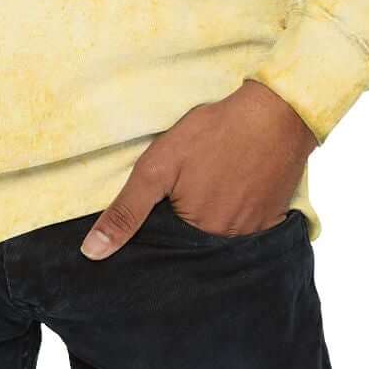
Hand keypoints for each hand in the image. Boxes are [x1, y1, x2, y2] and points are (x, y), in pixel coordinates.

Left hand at [80, 80, 317, 258]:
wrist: (276, 114)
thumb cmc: (214, 134)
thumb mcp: (158, 165)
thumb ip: (127, 210)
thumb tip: (92, 251)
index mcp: (195, 236)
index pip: (165, 254)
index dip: (155, 239)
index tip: (154, 219)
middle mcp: (227, 245)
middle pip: (194, 250)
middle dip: (183, 234)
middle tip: (184, 197)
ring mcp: (254, 234)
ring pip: (221, 242)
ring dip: (209, 226)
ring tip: (207, 195)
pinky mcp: (274, 220)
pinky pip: (248, 232)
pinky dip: (237, 218)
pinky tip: (232, 193)